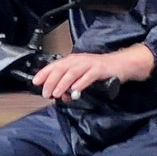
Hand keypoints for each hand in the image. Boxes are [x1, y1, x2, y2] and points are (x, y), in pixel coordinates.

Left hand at [32, 43, 154, 101]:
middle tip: (46, 93)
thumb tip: (59, 95)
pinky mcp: (99, 70)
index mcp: (73, 60)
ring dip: (63, 84)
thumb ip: (70, 84)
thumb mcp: (81, 75)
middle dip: (51, 81)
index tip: (35, 82)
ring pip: (72, 73)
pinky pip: (88, 77)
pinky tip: (75, 91)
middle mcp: (79, 60)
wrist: (121, 64)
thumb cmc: (100, 70)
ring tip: (57, 94)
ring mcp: (89, 64)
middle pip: (61, 69)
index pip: (54, 65)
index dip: (44, 73)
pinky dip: (80, 84)